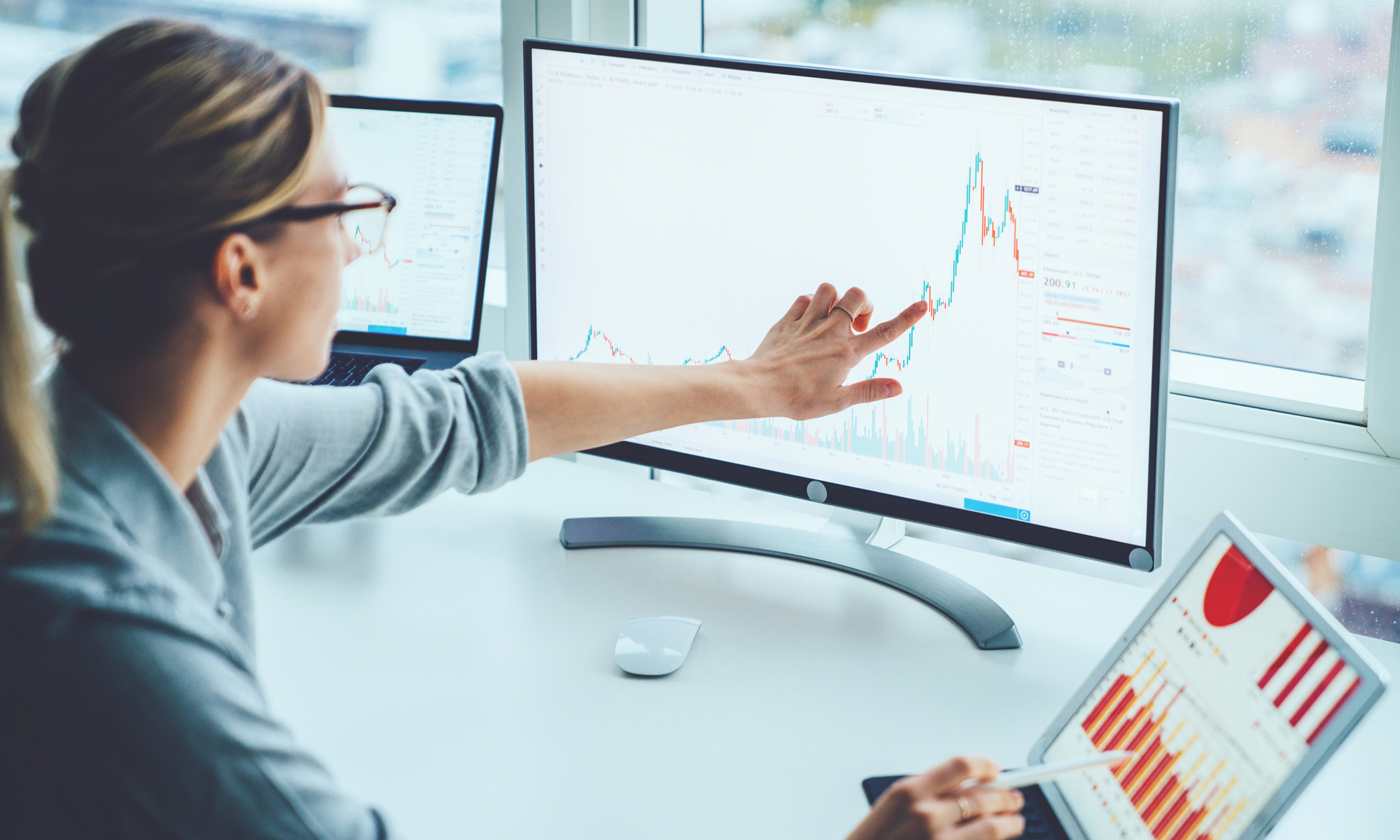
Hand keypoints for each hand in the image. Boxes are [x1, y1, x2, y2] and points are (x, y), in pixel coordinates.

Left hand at [743, 283, 926, 419]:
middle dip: (864, 303)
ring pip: (829, 289)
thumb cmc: (797, 399)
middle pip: (857, 296)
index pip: (884, 333)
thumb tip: (898, 388)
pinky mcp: (788, 321)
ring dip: (836, 299)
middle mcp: (830, 332)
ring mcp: (808, 323)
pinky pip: (804, 299)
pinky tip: (809, 320)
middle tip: (858, 325)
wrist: (758, 387)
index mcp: (846, 353)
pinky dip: (810, 304)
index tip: (923, 305)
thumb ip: (869, 391)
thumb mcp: (836, 401)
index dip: (907, 318)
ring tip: (833, 318)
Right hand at [846, 756, 1025, 839]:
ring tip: (1015, 821)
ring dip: (1009, 822)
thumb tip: (967, 785)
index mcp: (910, 791)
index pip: (962, 766)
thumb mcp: (894, 805)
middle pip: (982, 797)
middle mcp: (926, 815)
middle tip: (1014, 798)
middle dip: (1005, 796)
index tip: (994, 770)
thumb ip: (929, 792)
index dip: (985, 765)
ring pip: (990, 827)